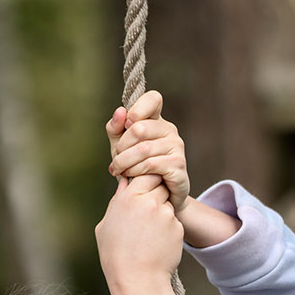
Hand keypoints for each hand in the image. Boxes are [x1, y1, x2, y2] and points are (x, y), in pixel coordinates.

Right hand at [95, 173, 183, 294]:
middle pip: (159, 183)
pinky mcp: (177, 227)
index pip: (144, 173)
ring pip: (168, 203)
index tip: (142, 190)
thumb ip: (117, 201)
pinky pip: (174, 221)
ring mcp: (165, 214)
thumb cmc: (116, 256)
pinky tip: (157, 244)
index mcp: (127, 198)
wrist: (137, 281)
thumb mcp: (105, 226)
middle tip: (147, 211)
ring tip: (149, 234)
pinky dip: (168, 229)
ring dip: (162, 212)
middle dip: (156, 192)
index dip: (145, 180)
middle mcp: (148, 202)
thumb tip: (124, 182)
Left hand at [106, 90, 189, 212]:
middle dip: (121, 146)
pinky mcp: (178, 165)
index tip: (126, 126)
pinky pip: (150, 164)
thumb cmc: (137, 168)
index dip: (136, 109)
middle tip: (115, 160)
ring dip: (124, 162)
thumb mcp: (121, 147)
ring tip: (118, 170)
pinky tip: (130, 177)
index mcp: (157, 120)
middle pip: (139, 128)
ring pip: (143, 149)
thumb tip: (120, 112)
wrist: (154, 196)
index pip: (153, 98)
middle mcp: (170, 130)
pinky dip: (135, 171)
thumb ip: (116, 128)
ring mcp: (176, 147)